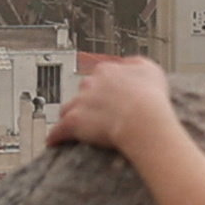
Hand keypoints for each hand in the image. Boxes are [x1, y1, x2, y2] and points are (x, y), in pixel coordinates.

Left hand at [51, 52, 185, 171]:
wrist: (143, 117)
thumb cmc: (150, 97)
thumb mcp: (150, 69)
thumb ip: (136, 64)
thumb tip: (128, 64)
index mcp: (107, 71)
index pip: (100, 75)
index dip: (105, 86)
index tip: (110, 93)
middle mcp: (91, 83)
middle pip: (83, 91)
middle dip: (88, 100)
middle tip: (99, 111)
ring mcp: (81, 102)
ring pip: (68, 108)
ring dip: (71, 115)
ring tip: (75, 125)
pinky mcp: (74, 122)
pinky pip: (59, 130)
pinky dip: (56, 136)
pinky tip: (54, 141)